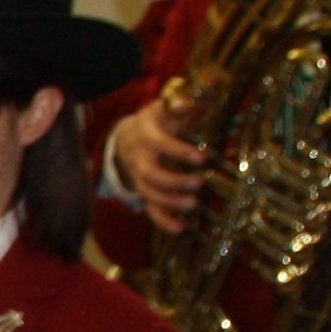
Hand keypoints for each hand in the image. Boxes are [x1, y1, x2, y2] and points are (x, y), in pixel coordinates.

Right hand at [110, 92, 206, 232]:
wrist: (127, 139)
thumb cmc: (153, 123)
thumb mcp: (161, 109)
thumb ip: (176, 105)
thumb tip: (188, 102)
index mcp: (146, 137)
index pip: (161, 145)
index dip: (180, 152)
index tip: (204, 157)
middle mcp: (140, 160)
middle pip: (152, 176)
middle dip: (176, 181)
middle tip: (200, 182)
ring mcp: (141, 180)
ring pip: (151, 195)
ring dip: (171, 202)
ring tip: (193, 204)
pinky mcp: (145, 193)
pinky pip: (152, 210)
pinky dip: (164, 222)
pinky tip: (181, 228)